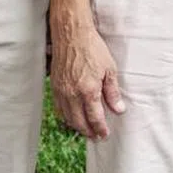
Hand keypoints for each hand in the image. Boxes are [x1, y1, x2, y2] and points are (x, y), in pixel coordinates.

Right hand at [50, 21, 124, 138]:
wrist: (72, 36)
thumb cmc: (93, 49)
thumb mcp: (110, 69)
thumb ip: (113, 92)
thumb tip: (119, 110)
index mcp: (88, 90)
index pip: (95, 117)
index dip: (100, 129)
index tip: (105, 135)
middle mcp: (72, 94)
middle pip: (79, 122)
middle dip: (88, 131)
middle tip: (96, 137)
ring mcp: (61, 92)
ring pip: (67, 117)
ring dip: (76, 126)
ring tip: (86, 130)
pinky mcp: (54, 87)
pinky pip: (59, 109)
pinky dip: (66, 117)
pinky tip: (72, 118)